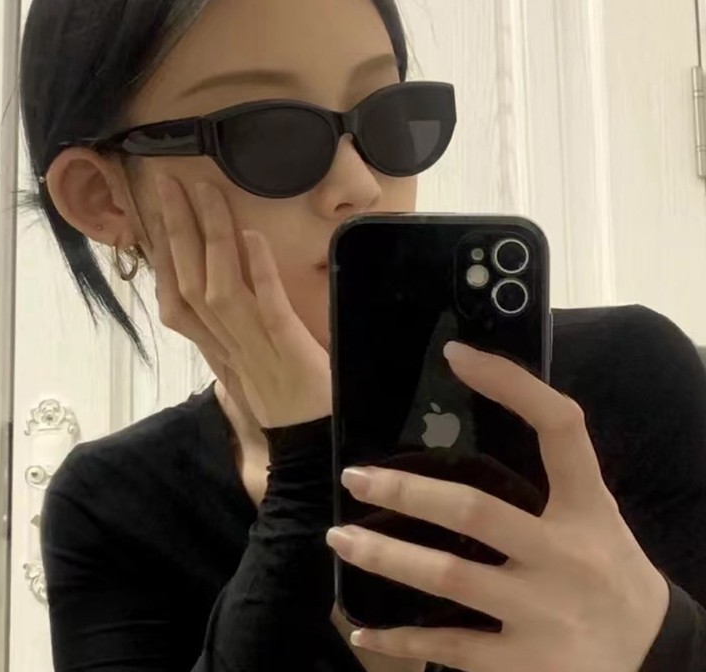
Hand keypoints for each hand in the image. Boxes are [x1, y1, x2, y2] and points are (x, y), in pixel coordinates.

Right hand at [148, 176, 330, 427]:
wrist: (311, 442)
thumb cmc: (282, 399)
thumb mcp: (245, 364)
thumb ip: (228, 328)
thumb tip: (223, 282)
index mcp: (215, 347)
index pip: (176, 298)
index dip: (161, 255)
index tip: (153, 214)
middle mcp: (226, 344)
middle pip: (189, 283)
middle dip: (176, 231)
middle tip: (168, 183)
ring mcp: (255, 346)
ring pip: (219, 288)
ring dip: (211, 237)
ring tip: (205, 192)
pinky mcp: (289, 349)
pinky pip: (269, 306)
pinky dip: (258, 271)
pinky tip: (252, 236)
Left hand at [326, 341, 670, 671]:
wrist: (655, 654)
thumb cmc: (607, 566)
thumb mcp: (592, 513)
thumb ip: (548, 475)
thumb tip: (465, 429)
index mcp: (588, 505)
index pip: (558, 427)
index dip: (511, 384)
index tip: (456, 355)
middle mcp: (566, 555)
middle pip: (474, 510)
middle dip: (406, 490)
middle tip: (355, 477)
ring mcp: (546, 614)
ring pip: (448, 577)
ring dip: (385, 558)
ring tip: (341, 538)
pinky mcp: (530, 666)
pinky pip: (451, 650)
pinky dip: (401, 642)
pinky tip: (363, 630)